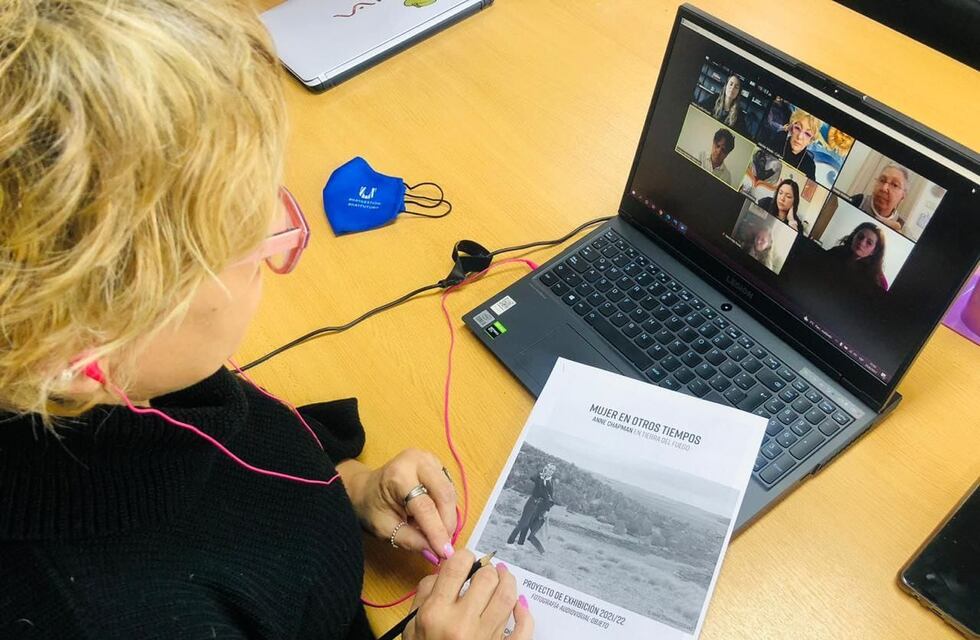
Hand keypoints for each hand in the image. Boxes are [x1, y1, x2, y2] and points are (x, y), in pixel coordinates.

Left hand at [340, 449, 457, 560]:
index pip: (425, 506)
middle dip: (447, 523)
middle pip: (444, 494)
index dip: (436, 531)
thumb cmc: (372, 508)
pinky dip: (447, 507)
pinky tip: (438, 519)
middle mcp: (418, 461)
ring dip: (448, 516)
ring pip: (450, 492)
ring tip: (440, 534)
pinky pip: (449, 489)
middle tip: (446, 546)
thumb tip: (435, 552)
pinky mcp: (436, 464)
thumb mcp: (385, 529)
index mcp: (399, 474)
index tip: (445, 552)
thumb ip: (410, 540)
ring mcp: (429, 459)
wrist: (365, 488)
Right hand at [403, 550, 533, 639]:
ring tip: (503, 577)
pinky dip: (524, 612)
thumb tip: (446, 571)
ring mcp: (485, 638)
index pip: (457, 567)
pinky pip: (522, 628)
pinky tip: (519, 603)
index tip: (466, 560)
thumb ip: (425, 593)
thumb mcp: (411, 625)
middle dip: (487, 570)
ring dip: (508, 582)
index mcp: (436, 613)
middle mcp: (462, 624)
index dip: (465, 556)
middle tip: (484, 572)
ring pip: (508, 597)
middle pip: (487, 578)